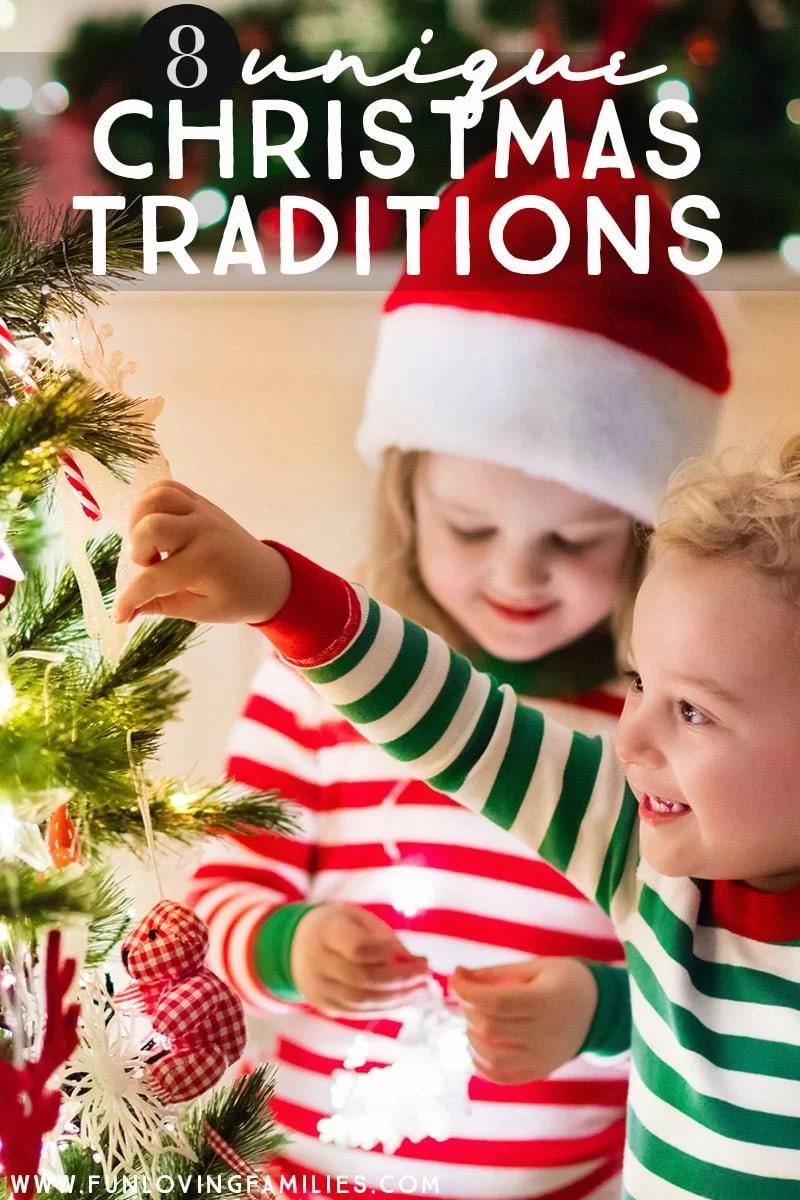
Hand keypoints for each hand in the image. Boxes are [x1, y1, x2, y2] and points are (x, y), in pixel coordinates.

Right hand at [113, 481, 289, 624]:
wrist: (267, 578)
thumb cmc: (234, 598)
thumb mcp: (198, 610)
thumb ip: (160, 606)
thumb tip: (124, 612)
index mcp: (204, 563)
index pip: (153, 579)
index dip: (130, 599)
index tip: (119, 613)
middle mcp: (202, 530)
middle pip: (151, 526)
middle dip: (138, 551)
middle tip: (151, 566)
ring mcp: (202, 511)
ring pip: (155, 498)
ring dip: (140, 521)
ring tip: (149, 544)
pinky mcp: (201, 502)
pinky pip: (166, 488)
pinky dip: (150, 502)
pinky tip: (152, 525)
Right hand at [291, 904, 429, 1014]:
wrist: (297, 945)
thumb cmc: (338, 925)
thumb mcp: (358, 918)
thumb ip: (385, 938)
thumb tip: (418, 963)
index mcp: (325, 931)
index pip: (357, 948)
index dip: (387, 952)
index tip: (411, 952)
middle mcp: (317, 961)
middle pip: (363, 978)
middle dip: (401, 979)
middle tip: (427, 973)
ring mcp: (317, 987)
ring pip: (361, 1000)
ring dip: (397, 998)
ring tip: (421, 989)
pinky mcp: (323, 1004)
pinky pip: (357, 1011)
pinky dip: (384, 1007)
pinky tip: (404, 999)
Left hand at [450, 958, 597, 1085]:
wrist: (597, 1008)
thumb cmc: (562, 980)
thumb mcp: (534, 967)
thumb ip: (495, 974)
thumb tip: (458, 975)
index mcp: (546, 1001)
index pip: (496, 1003)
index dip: (468, 991)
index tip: (456, 977)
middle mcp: (546, 1034)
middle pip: (491, 1029)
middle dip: (468, 1010)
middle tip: (468, 996)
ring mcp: (544, 1058)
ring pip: (493, 1057)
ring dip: (472, 1038)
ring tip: (474, 1020)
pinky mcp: (541, 1071)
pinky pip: (504, 1077)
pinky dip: (483, 1066)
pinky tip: (477, 1048)